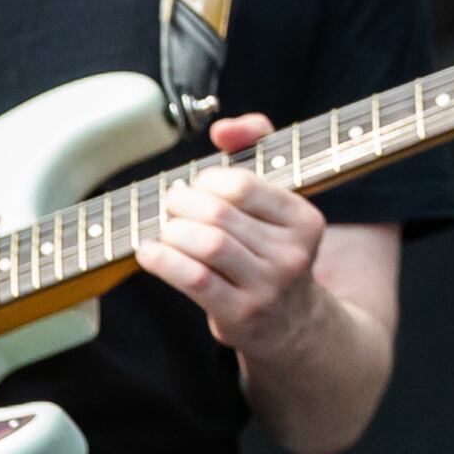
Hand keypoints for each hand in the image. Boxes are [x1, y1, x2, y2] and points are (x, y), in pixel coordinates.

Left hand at [140, 114, 333, 355]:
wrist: (290, 323)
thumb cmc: (271, 248)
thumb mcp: (277, 196)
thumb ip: (257, 144)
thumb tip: (222, 129)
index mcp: (304, 220)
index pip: (243, 185)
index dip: (207, 181)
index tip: (196, 187)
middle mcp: (292, 255)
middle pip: (219, 215)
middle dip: (182, 204)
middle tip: (171, 205)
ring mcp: (268, 288)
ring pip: (207, 245)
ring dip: (172, 231)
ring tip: (165, 229)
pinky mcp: (242, 315)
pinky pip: (194, 279)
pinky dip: (163, 261)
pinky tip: (149, 252)